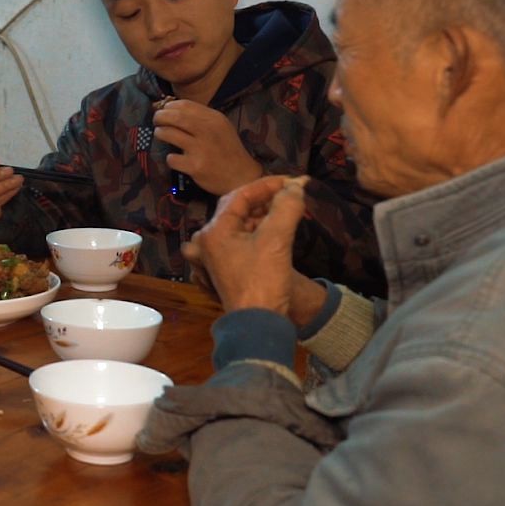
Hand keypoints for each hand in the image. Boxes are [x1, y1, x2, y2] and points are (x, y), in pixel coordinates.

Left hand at [152, 100, 263, 195]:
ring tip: (160, 134)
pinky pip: (172, 158)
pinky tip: (175, 158)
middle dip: (160, 116)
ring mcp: (200, 149)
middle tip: (156, 120)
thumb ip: (202, 118)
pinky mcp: (194, 166)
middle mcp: (207, 131)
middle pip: (175, 117)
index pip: (185, 105)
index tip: (164, 110)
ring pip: (169, 134)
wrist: (241, 176)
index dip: (170, 106)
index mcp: (214, 119)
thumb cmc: (227, 150)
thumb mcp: (221, 127)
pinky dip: (170, 157)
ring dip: (160, 133)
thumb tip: (174, 110)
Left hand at [182, 175, 309, 314]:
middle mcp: (208, 241)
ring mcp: (216, 256)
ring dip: (264, 214)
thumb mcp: (277, 240)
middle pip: (238, 209)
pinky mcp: (228, 267)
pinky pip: (242, 239)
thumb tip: (296, 187)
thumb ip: (286, 207)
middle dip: (266, 199)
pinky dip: (260, 230)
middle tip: (292, 193)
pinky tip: (279, 228)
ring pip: (241, 224)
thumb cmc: (264, 281)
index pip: (239, 196)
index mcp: (214, 231)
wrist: (259, 325)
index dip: (267, 185)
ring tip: (289, 209)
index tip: (292, 181)